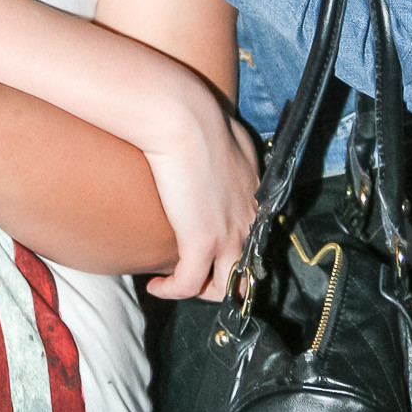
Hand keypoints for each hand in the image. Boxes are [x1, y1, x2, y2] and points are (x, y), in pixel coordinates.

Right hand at [140, 94, 259, 299]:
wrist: (185, 121)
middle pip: (247, 275)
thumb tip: (223, 158)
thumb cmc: (201, 119)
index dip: (234, 256)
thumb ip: (233, 157)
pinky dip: (171, 291)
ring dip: (200, 291)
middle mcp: (248, 223)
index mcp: (256, 200)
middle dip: (223, 283)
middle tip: (195, 278)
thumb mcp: (232, 139)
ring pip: (223, 288)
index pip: (255, 244)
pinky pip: (188, 285)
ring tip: (175, 285)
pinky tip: (156, 286)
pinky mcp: (201, 244)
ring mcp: (228, 236)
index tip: (210, 254)